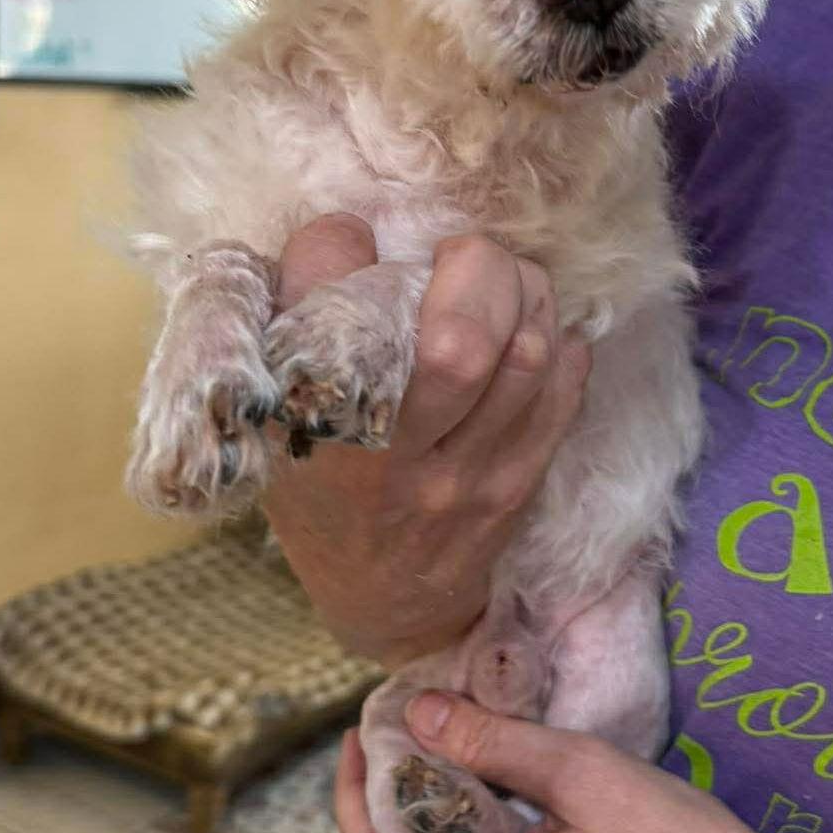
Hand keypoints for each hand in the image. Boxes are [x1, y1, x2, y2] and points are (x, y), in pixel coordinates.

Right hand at [263, 218, 591, 665]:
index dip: (337, 247)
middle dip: (475, 268)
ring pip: (524, 356)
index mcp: (309, 427)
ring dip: (525, 293)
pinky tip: (533, 330)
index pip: (325, 309)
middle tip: (459, 257)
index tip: (348, 243)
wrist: (381, 601)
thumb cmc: (319, 489)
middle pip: (461, 341)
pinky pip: (560, 395)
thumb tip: (344, 231)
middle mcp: (388, 460)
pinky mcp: (515, 486)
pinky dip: (557, 344)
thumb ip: (291, 325)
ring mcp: (463, 478)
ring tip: (504, 281)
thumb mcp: (272, 418)